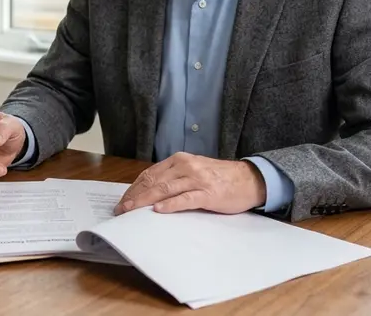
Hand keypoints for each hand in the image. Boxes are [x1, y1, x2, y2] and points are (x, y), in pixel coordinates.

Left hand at [113, 152, 265, 215]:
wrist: (249, 179)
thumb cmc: (219, 177)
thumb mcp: (193, 171)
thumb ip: (173, 177)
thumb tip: (149, 191)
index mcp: (179, 160)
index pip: (149, 174)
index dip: (133, 188)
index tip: (123, 201)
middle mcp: (185, 166)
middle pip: (153, 181)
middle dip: (134, 196)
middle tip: (121, 209)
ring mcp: (196, 179)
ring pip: (165, 189)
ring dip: (145, 201)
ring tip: (131, 211)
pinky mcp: (208, 193)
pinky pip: (185, 198)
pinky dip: (170, 204)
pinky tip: (158, 210)